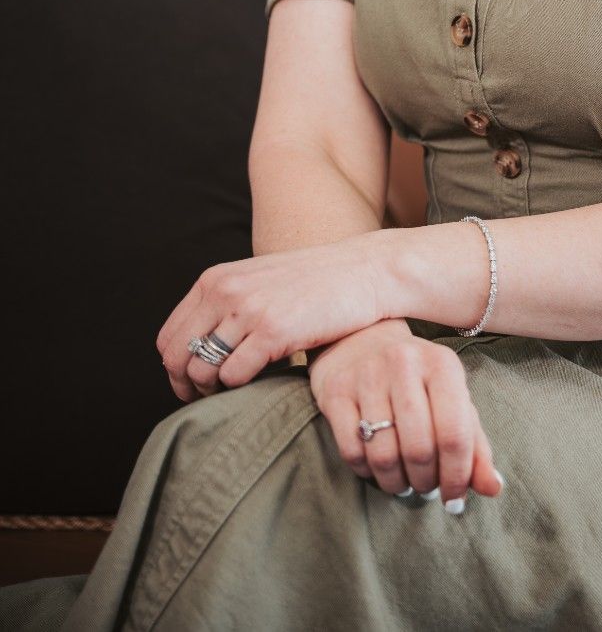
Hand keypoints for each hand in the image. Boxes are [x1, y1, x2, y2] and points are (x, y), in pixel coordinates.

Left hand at [156, 234, 385, 400]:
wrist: (364, 271)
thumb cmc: (315, 283)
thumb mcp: (259, 282)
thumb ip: (226, 306)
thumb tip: (196, 352)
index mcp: (216, 279)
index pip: (168, 337)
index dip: (175, 370)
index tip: (193, 387)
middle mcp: (225, 291)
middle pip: (176, 358)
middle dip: (187, 388)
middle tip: (210, 399)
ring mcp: (249, 309)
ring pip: (203, 371)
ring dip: (216, 391)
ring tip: (239, 391)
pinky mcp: (274, 330)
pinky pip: (235, 375)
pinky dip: (243, 387)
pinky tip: (264, 379)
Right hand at [308, 320, 503, 511]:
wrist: (362, 340)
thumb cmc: (417, 381)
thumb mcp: (452, 401)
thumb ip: (475, 445)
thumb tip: (493, 488)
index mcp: (442, 364)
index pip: (454, 434)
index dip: (457, 476)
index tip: (454, 499)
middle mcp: (404, 362)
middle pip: (419, 449)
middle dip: (425, 482)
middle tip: (425, 487)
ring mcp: (366, 374)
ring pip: (383, 455)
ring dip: (396, 482)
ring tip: (403, 482)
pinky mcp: (335, 390)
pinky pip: (352, 451)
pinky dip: (366, 472)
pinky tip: (375, 468)